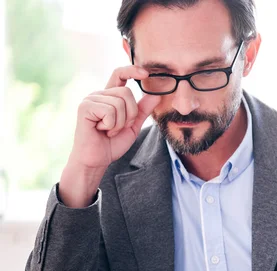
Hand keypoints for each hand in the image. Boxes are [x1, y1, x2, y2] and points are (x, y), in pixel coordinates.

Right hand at [59, 66, 160, 206]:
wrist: (97, 160)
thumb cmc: (112, 143)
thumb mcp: (133, 125)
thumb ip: (143, 110)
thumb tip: (156, 95)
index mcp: (110, 97)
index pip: (120, 74)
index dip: (132, 70)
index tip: (146, 73)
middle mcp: (99, 94)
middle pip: (127, 93)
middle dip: (130, 115)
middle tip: (118, 128)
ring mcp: (90, 99)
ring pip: (119, 103)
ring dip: (120, 123)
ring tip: (109, 131)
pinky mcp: (85, 107)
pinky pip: (110, 111)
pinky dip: (111, 125)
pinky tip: (101, 130)